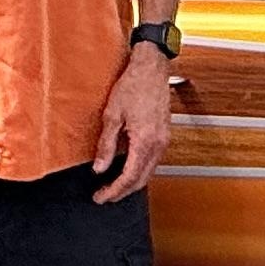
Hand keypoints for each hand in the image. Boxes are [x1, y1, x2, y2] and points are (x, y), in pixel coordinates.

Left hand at [89, 44, 174, 203]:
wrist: (152, 68)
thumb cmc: (133, 85)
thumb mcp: (112, 115)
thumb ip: (106, 145)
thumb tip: (99, 168)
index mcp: (144, 141)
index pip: (129, 177)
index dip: (113, 191)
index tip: (100, 197)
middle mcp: (158, 144)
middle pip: (141, 180)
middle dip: (122, 192)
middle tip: (104, 196)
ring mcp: (164, 140)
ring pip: (149, 172)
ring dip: (132, 182)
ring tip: (113, 185)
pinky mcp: (164, 135)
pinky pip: (153, 161)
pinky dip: (140, 170)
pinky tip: (127, 168)